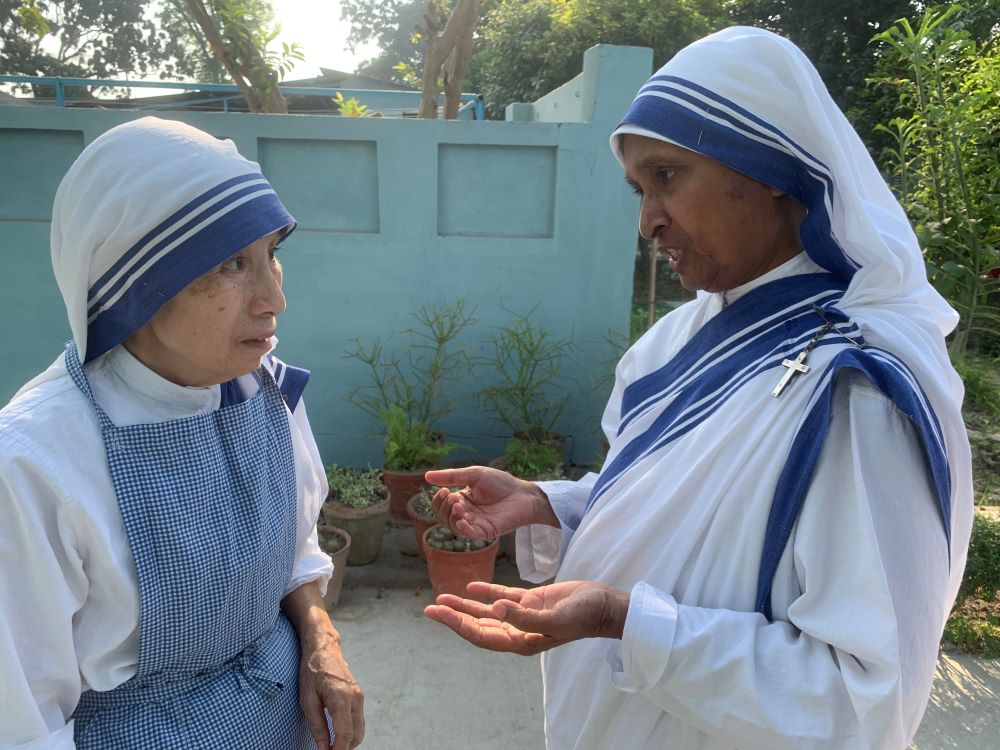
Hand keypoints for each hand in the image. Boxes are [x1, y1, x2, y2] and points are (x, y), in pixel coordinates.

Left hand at [298, 631, 364, 749]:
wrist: (323, 648)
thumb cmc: (312, 672)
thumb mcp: (307, 700)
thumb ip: (317, 727)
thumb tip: (323, 749)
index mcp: (341, 698)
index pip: (345, 735)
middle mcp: (355, 698)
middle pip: (356, 736)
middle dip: (343, 748)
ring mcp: (359, 696)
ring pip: (360, 730)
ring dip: (347, 742)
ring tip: (330, 746)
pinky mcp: (359, 695)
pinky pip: (358, 721)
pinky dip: (350, 732)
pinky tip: (336, 734)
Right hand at [424, 466, 557, 540]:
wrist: (523, 493)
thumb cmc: (501, 483)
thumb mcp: (474, 475)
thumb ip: (452, 476)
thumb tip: (426, 476)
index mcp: (461, 500)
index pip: (441, 505)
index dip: (438, 500)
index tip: (444, 490)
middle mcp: (466, 513)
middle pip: (443, 517)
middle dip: (443, 507)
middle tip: (451, 496)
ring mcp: (475, 524)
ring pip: (453, 526)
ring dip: (451, 516)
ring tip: (458, 504)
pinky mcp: (486, 532)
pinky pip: (469, 535)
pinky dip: (463, 528)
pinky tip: (462, 519)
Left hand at [424, 580, 629, 655]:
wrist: (604, 606)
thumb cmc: (583, 616)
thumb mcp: (554, 618)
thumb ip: (524, 617)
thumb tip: (495, 610)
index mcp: (520, 641)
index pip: (480, 634)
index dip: (456, 625)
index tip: (436, 613)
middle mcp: (518, 631)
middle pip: (478, 625)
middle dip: (454, 617)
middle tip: (429, 608)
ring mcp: (523, 616)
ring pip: (487, 612)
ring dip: (465, 606)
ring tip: (442, 598)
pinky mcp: (532, 602)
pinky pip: (503, 597)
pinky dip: (487, 592)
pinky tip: (471, 586)